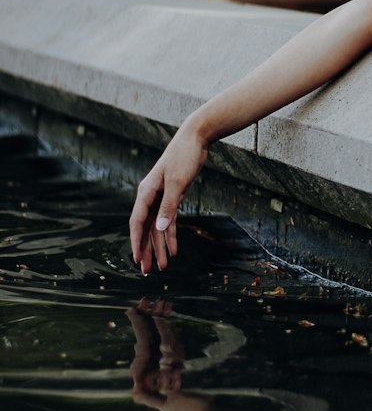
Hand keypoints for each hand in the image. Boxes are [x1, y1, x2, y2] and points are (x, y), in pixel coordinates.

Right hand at [129, 124, 207, 273]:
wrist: (195, 139)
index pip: (137, 222)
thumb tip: (159, 228)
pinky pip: (169, 221)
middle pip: (145, 229)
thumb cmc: (184, 157)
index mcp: (146, 192)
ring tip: (162, 266)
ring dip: (159, 247)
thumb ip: (168, 206)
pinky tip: (173, 250)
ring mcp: (160, 197)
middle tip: (147, 271)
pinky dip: (170, 235)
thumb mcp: (177, 182)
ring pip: (157, 228)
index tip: (137, 260)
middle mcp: (150, 197)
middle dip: (147, 250)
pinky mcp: (172, 197)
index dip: (136, 242)